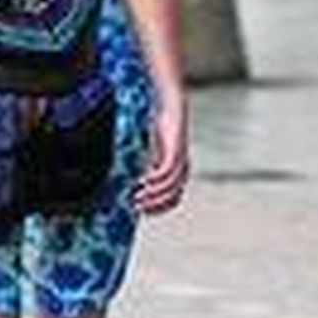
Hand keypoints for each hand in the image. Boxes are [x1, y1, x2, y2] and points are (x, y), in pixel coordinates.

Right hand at [136, 91, 188, 214]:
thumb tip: (134, 179)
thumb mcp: (154, 150)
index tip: (141, 211)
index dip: (159, 209)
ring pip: (170, 187)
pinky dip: (154, 180)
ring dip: (153, 195)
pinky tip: (142, 182)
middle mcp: (183, 169)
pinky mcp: (175, 151)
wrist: (172, 106)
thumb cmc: (162, 127)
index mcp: (180, 172)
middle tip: (136, 207)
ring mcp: (180, 161)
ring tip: (137, 198)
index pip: (174, 200)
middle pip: (173, 197)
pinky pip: (166, 172)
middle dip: (154, 205)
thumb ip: (149, 164)